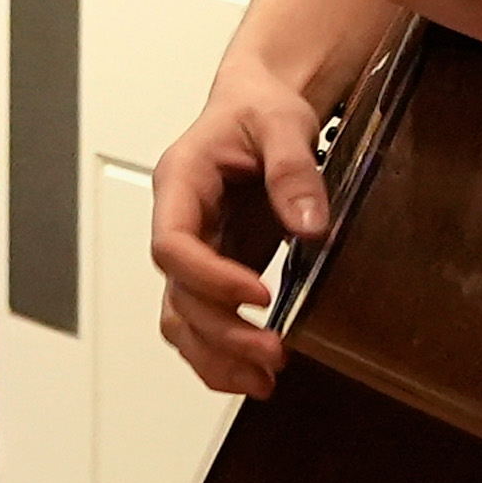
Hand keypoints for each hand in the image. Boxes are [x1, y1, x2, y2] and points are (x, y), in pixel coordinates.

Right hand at [149, 70, 332, 397]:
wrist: (260, 101)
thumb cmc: (260, 106)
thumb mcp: (282, 122)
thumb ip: (293, 170)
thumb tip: (309, 224)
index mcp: (181, 182)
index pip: (171, 244)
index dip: (209, 277)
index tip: (258, 293)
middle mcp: (178, 221)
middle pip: (178, 294)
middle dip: (223, 332)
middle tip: (273, 353)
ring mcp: (195, 249)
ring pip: (181, 318)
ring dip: (216, 356)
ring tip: (263, 381)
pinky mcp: (216, 267)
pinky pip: (200, 320)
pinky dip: (220, 353)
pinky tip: (254, 374)